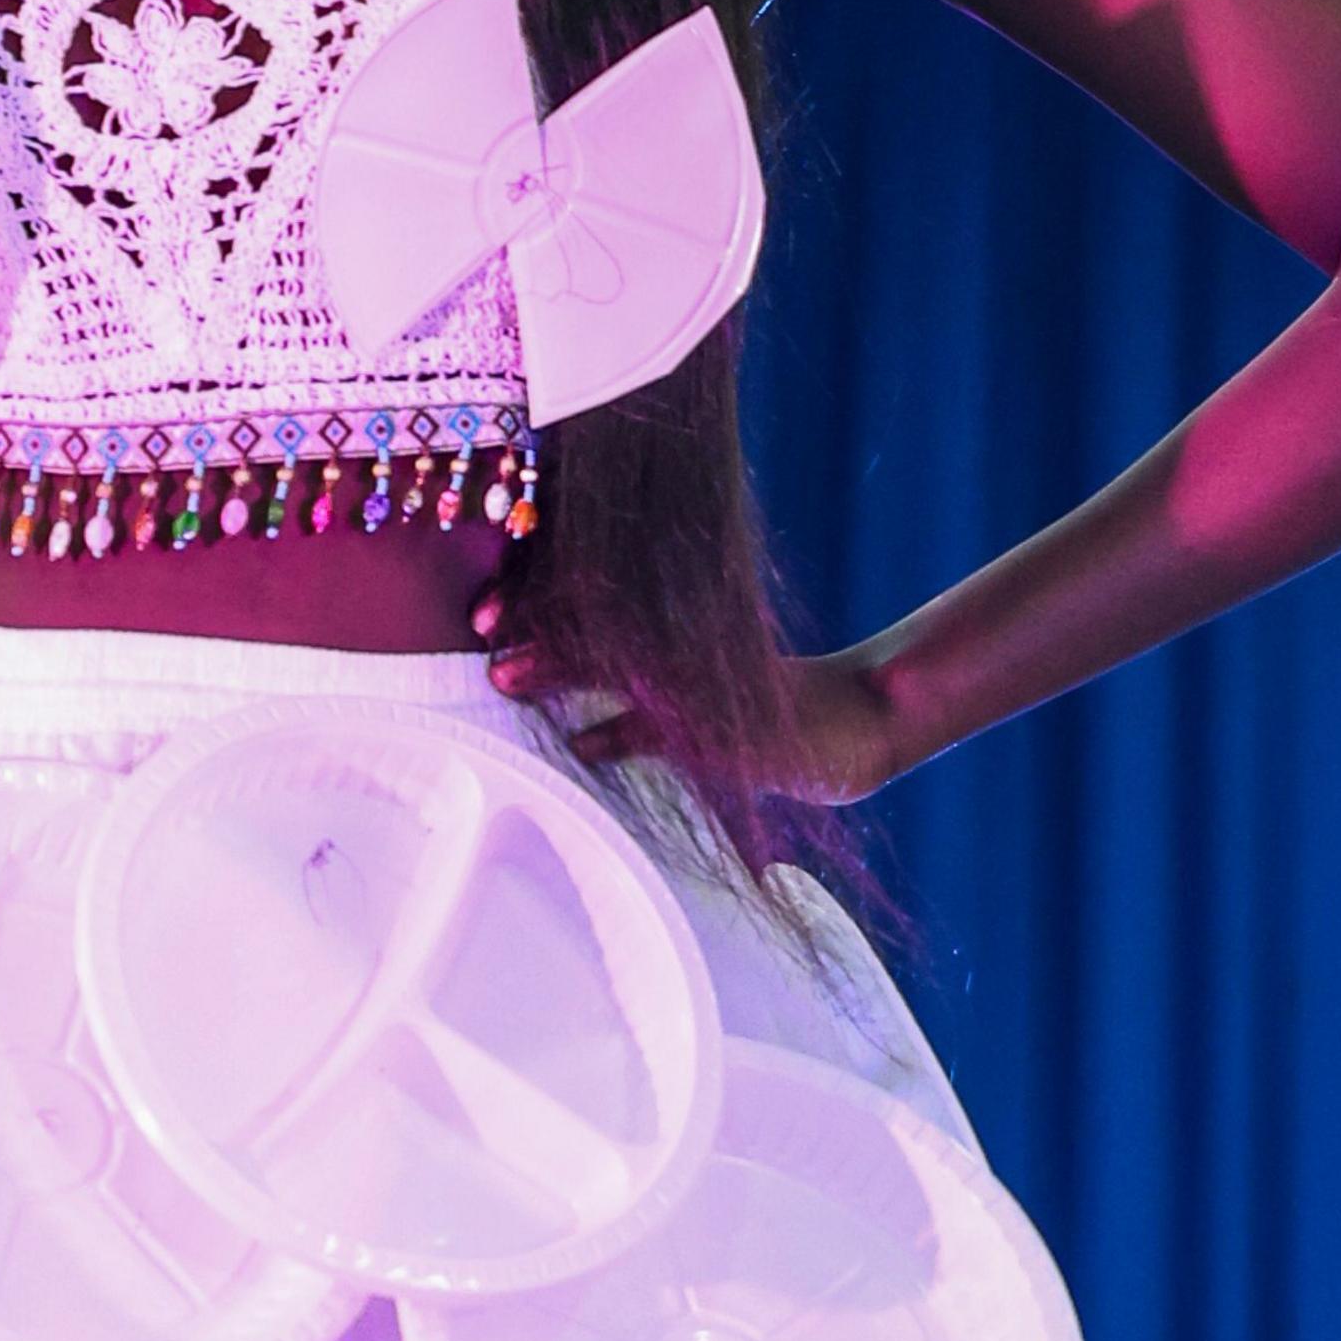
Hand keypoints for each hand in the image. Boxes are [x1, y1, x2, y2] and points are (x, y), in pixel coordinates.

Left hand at [470, 590, 902, 806]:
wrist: (860, 720)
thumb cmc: (769, 697)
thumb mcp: (704, 672)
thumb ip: (638, 669)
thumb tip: (563, 675)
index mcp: (681, 622)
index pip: (598, 595)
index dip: (540, 595)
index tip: (485, 604)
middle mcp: (689, 646)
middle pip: (600, 619)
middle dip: (537, 621)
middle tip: (479, 623)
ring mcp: (707, 687)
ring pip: (624, 665)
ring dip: (564, 669)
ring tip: (506, 675)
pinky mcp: (732, 731)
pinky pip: (671, 732)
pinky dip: (624, 736)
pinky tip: (581, 745)